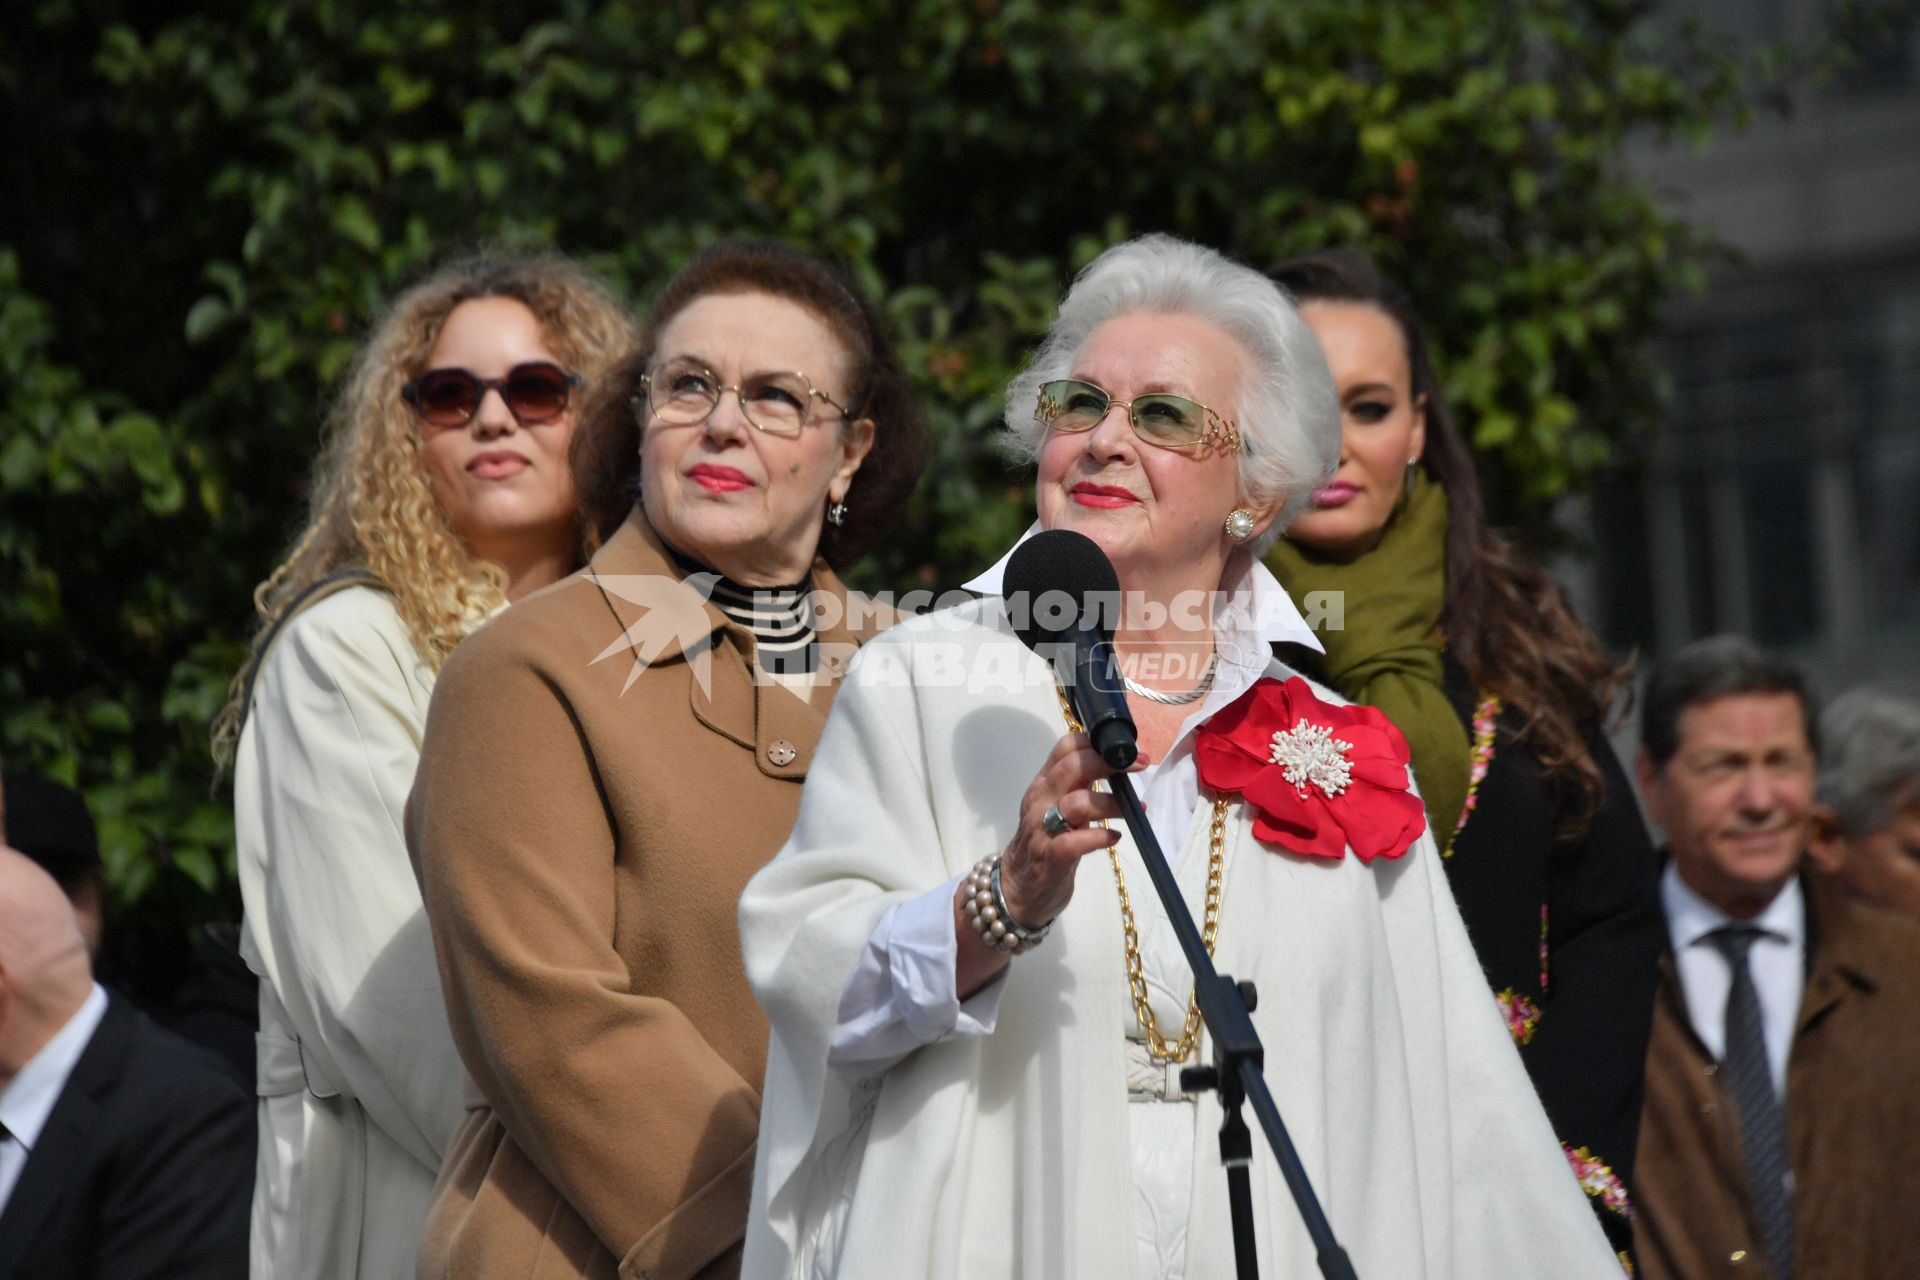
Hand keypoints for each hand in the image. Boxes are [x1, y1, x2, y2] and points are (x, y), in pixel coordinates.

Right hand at [997, 731, 1144, 926]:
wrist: (1019, 887)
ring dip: (1111, 803)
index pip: (1065, 748)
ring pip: (1076, 803)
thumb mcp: (1058, 805)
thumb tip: (1117, 763)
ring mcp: (1041, 829)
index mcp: (1045, 783)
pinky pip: (1074, 842)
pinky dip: (1099, 837)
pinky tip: (1114, 837)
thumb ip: (1080, 784)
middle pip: (1072, 767)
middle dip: (1109, 762)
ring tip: (1135, 810)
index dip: (1097, 742)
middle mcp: (1040, 799)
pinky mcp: (1048, 857)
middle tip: (1139, 765)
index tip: (1127, 749)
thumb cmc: (1045, 841)